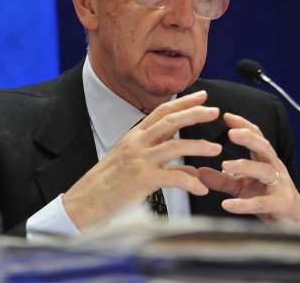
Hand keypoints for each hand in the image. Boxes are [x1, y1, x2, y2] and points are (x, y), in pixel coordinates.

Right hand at [62, 90, 222, 230]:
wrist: (84, 203)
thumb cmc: (107, 186)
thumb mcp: (133, 167)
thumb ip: (164, 166)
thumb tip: (191, 170)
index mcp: (134, 137)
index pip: (161, 112)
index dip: (183, 103)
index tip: (202, 96)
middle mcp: (136, 143)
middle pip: (170, 121)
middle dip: (194, 113)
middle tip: (214, 110)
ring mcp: (139, 160)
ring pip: (176, 145)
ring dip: (199, 146)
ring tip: (216, 148)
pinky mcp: (142, 179)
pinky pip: (174, 178)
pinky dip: (191, 183)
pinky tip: (202, 189)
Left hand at [198, 113, 299, 230]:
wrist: (296, 225)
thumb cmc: (269, 200)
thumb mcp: (243, 187)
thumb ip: (222, 179)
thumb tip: (199, 171)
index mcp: (265, 161)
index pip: (257, 137)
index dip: (244, 126)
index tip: (227, 116)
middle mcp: (275, 169)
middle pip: (265, 148)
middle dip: (249, 138)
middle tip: (232, 133)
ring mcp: (281, 186)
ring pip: (266, 171)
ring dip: (246, 166)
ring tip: (226, 164)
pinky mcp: (283, 205)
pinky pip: (262, 203)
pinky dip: (245, 204)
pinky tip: (228, 205)